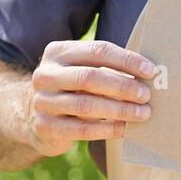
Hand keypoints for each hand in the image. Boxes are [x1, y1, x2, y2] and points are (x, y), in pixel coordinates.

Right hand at [24, 39, 156, 157]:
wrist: (30, 114)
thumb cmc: (71, 87)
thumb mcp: (82, 69)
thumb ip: (107, 67)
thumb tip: (148, 73)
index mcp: (58, 52)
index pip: (98, 50)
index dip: (126, 60)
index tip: (150, 71)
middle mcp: (46, 74)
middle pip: (90, 77)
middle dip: (123, 86)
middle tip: (146, 95)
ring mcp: (42, 101)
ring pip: (86, 105)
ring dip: (120, 109)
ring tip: (142, 113)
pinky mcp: (44, 126)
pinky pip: (81, 129)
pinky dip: (106, 128)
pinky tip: (123, 128)